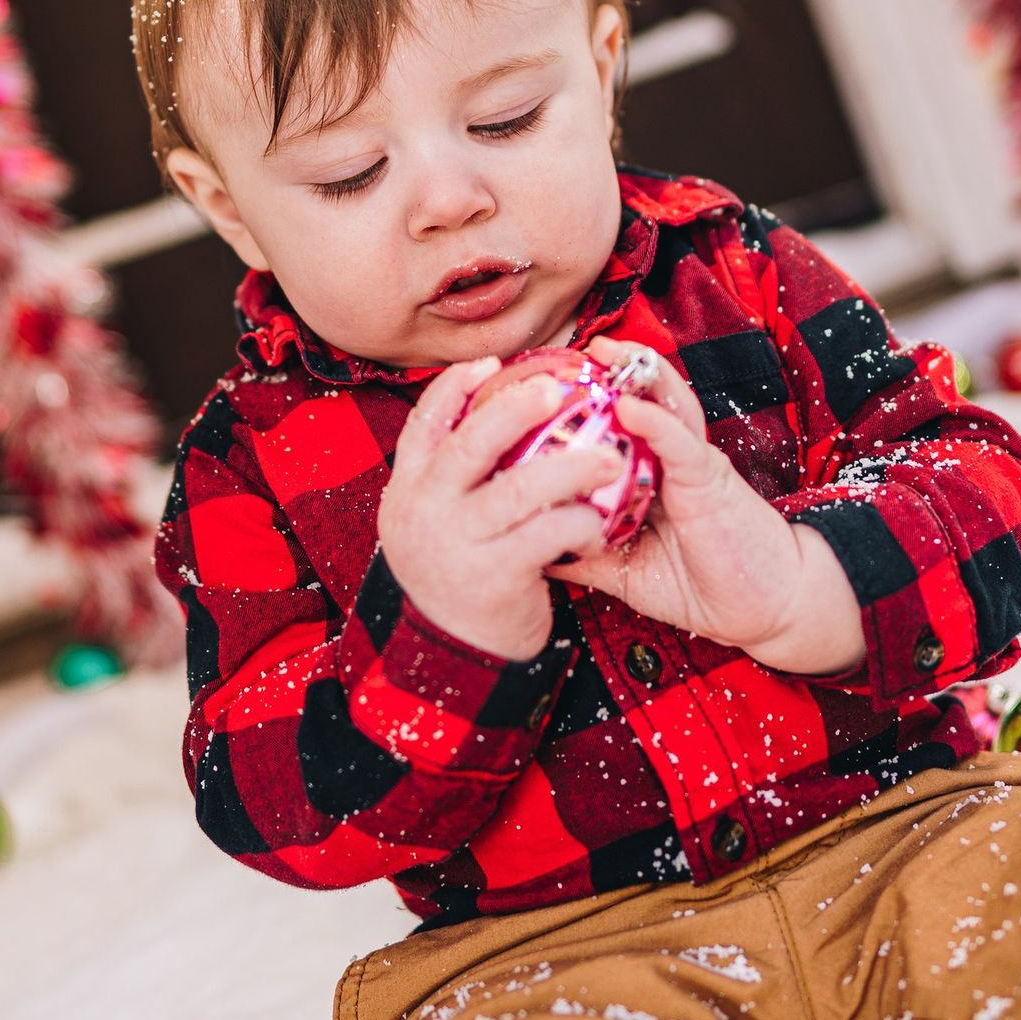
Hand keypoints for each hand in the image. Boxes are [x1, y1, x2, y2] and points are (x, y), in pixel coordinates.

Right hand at [378, 357, 616, 660]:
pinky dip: (580, 522)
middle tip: (558, 389)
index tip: (492, 365)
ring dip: (573, 466)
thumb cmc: (460, 571)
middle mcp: (424, 509)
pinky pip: (549, 534)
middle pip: (472, 442)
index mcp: (409, 487)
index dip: (456, 386)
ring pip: (522, 486)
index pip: (425, 421)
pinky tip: (598, 521)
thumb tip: (491, 407)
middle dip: (517, 407)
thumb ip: (452, 475)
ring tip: (611, 457)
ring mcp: (458, 543)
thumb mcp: (437, 519)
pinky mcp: (496, 576)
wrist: (455, 654)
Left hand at [575, 340, 864, 675]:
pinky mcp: (711, 478)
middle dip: (610, 370)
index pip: (616, 427)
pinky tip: (629, 404)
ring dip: (637, 373)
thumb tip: (532, 549)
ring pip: (667, 405)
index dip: (586, 401)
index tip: (546, 382)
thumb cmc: (699, 586)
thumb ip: (585, 553)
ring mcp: (692, 464)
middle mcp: (670, 460)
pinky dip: (656, 421)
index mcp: (649, 475)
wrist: (763, 609)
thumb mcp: (624, 571)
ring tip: (603, 351)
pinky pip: (682, 442)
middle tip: (571, 346)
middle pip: (642, 401)